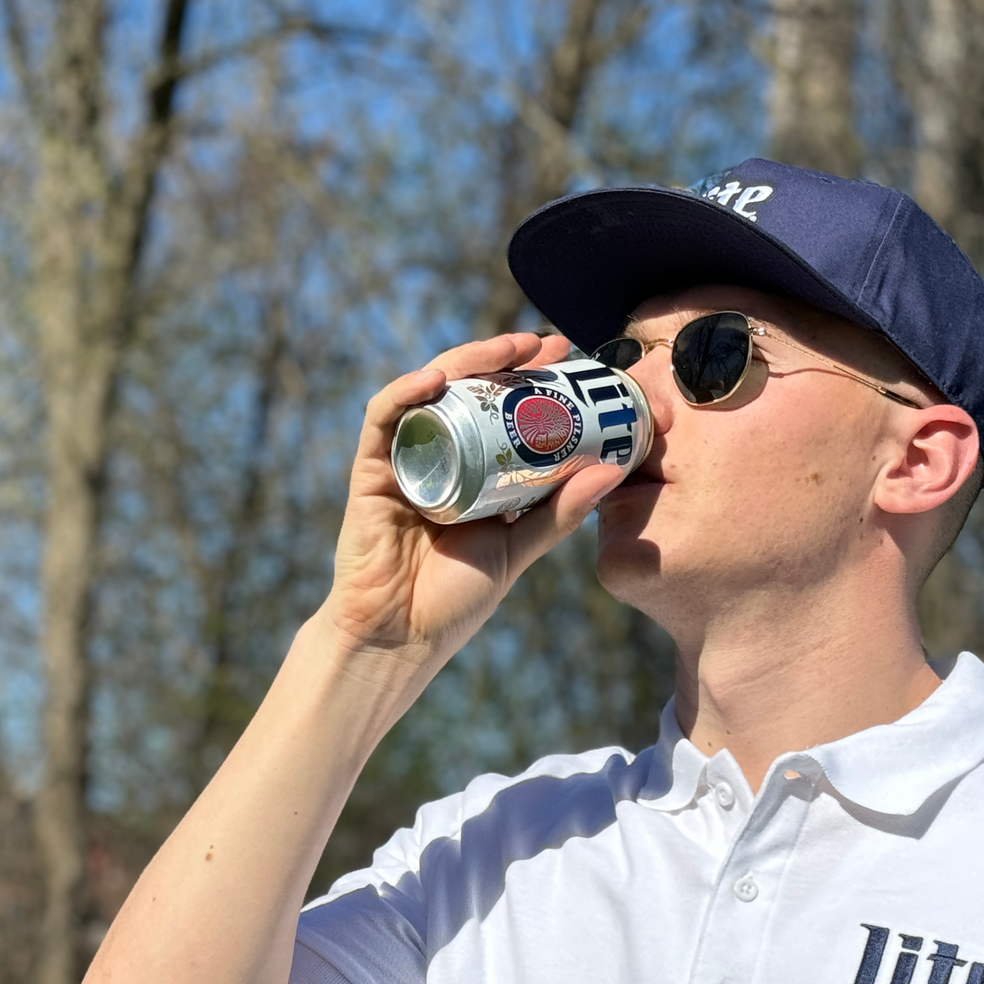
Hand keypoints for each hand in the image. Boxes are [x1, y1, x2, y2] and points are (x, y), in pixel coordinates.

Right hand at [322, 332, 622, 666]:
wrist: (400, 639)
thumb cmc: (455, 601)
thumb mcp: (518, 550)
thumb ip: (560, 514)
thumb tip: (612, 469)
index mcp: (474, 472)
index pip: (502, 411)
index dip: (532, 379)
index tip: (569, 358)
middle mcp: (438, 456)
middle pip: (468, 392)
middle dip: (505, 359)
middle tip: (545, 343)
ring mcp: (403, 459)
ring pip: (429, 392)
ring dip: (465, 362)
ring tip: (505, 348)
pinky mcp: (371, 470)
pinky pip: (384, 419)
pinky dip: (406, 391)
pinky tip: (435, 378)